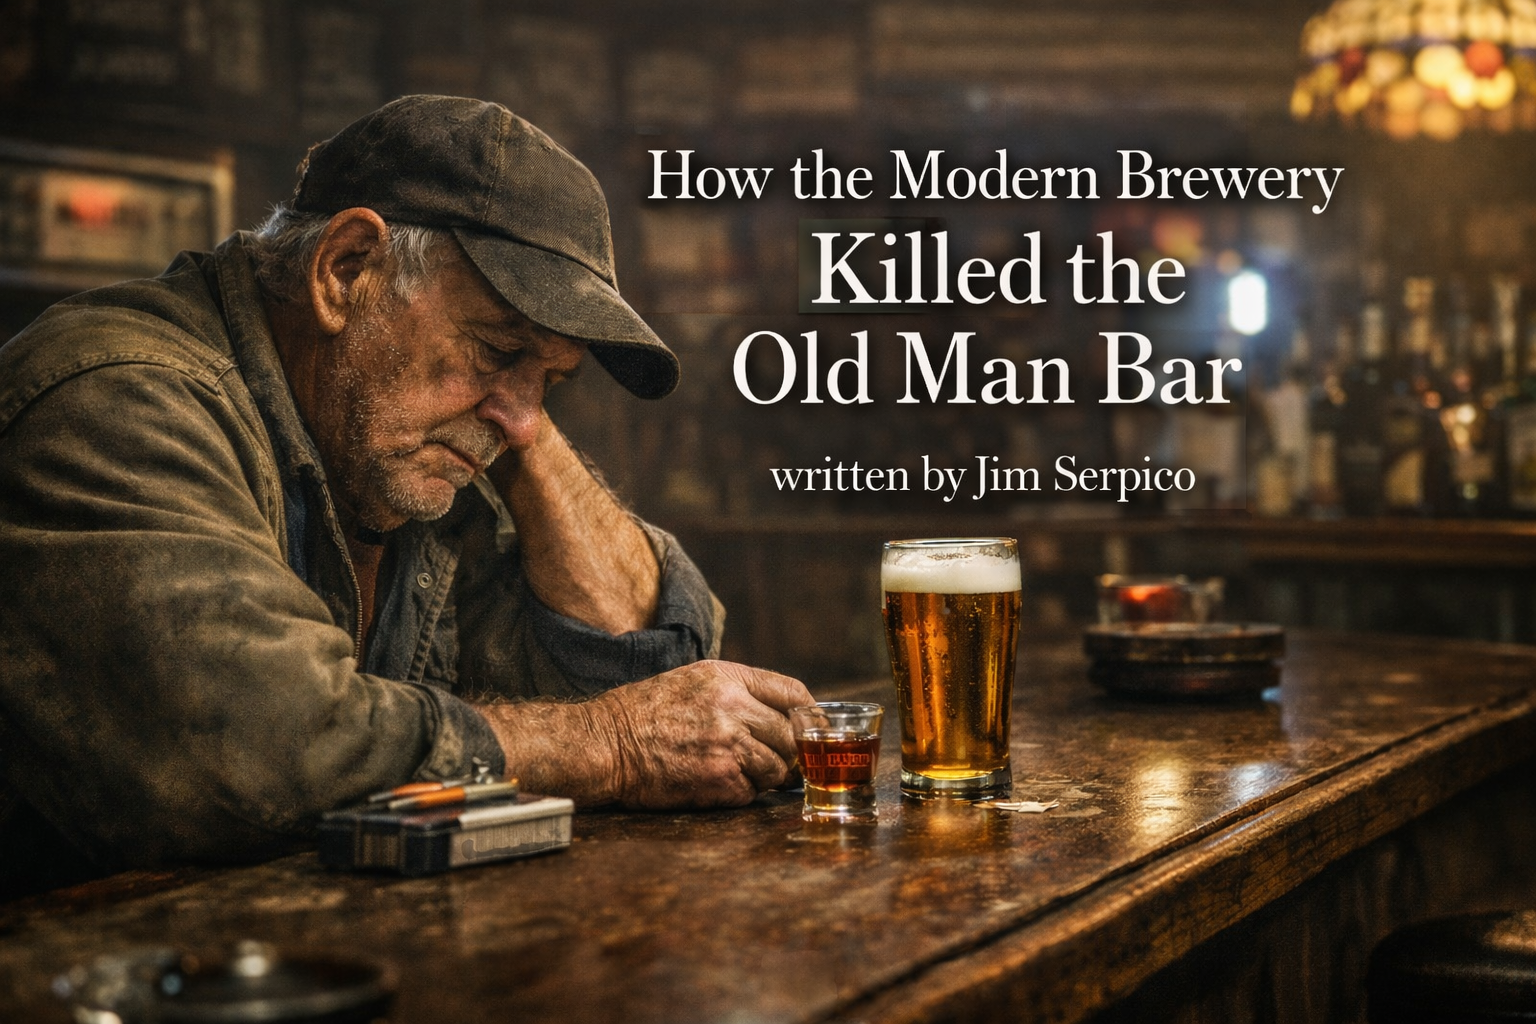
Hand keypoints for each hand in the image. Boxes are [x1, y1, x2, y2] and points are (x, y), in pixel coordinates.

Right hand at [588, 661, 812, 808]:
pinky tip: (717, 782)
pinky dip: (742, 792)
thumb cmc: (645, 712)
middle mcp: (733, 708)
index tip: (814, 726)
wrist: (606, 744)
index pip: (792, 692)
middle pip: (792, 735)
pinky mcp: (720, 781)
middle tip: (782, 760)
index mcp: (728, 678)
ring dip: (766, 775)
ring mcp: (728, 746)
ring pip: (777, 768)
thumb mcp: (694, 680)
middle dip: (790, 751)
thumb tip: (784, 714)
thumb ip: (739, 690)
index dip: (810, 713)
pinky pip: (752, 792)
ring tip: (737, 770)